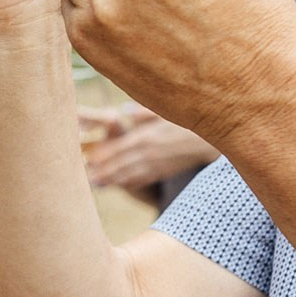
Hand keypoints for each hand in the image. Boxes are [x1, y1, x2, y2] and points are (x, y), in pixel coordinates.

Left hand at [85, 115, 219, 191]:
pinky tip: (120, 186)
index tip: (87, 159)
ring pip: (129, 174)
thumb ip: (144, 112)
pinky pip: (144, 179)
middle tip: (84, 178)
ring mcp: (157, 164)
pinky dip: (130, 183)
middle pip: (120, 164)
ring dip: (112, 180)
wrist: (212, 140)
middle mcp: (149, 152)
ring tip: (95, 184)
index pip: (118, 147)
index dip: (102, 155)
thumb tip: (125, 110)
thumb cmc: (188, 121)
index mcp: (146, 136)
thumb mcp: (166, 111)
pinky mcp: (165, 171)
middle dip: (102, 171)